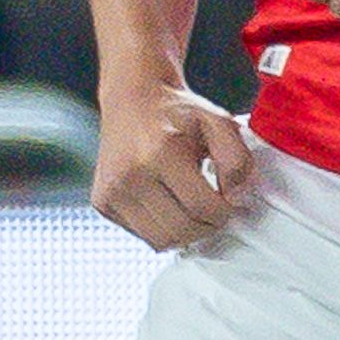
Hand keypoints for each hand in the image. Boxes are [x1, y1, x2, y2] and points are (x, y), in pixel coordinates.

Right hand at [91, 81, 259, 250]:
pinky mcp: (102, 202)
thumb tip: (236, 197)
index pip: (202, 207)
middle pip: (181, 230)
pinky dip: (161, 229)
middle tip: (214, 209)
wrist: (132, 99)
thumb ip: (237, 159)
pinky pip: (142, 236)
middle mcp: (130, 174)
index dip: (224, 211)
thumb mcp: (218, 122)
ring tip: (192, 210)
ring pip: (161, 240)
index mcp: (160, 152)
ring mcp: (112, 191)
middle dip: (207, 226)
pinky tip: (168, 206)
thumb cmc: (174, 111)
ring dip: (185, 233)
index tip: (228, 201)